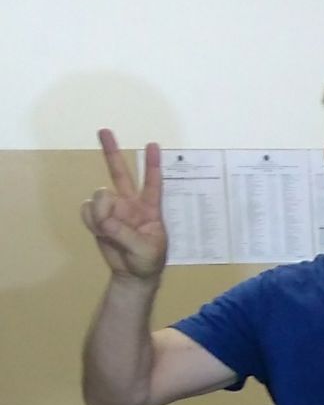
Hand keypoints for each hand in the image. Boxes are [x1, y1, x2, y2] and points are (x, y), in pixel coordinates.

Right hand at [81, 129, 167, 281]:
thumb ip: (125, 234)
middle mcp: (131, 203)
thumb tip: (105, 219)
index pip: (154, 182)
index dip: (153, 164)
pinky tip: (101, 232)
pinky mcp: (99, 217)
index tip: (153, 144)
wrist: (133, 273)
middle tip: (104, 130)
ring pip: (99, 197)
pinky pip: (88, 211)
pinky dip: (92, 221)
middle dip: (112, 152)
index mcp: (150, 208)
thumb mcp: (145, 250)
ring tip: (109, 231)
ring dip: (100, 213)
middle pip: (120, 173)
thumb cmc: (148, 260)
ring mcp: (113, 209)